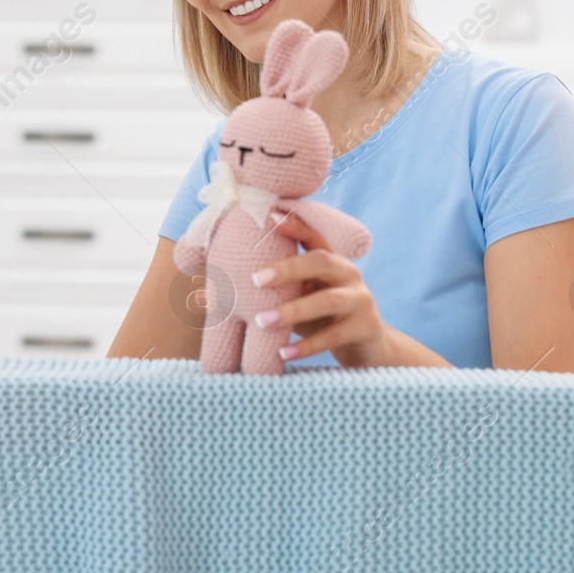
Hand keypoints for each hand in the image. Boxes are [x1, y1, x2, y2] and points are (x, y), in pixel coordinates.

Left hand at [249, 212, 389, 367]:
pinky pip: (334, 336)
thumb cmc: (322, 318)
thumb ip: (267, 293)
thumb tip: (205, 293)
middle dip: (288, 268)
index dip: (295, 226)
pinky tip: (282, 353)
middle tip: (255, 280)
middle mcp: (349, 274)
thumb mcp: (297, 300)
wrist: (367, 348)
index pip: (314, 236)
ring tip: (262, 321)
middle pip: (322, 261)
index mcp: (331, 261)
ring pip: (328, 300)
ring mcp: (361, 299)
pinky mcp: (365, 328)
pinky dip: (306, 346)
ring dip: (293, 311)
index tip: (270, 218)